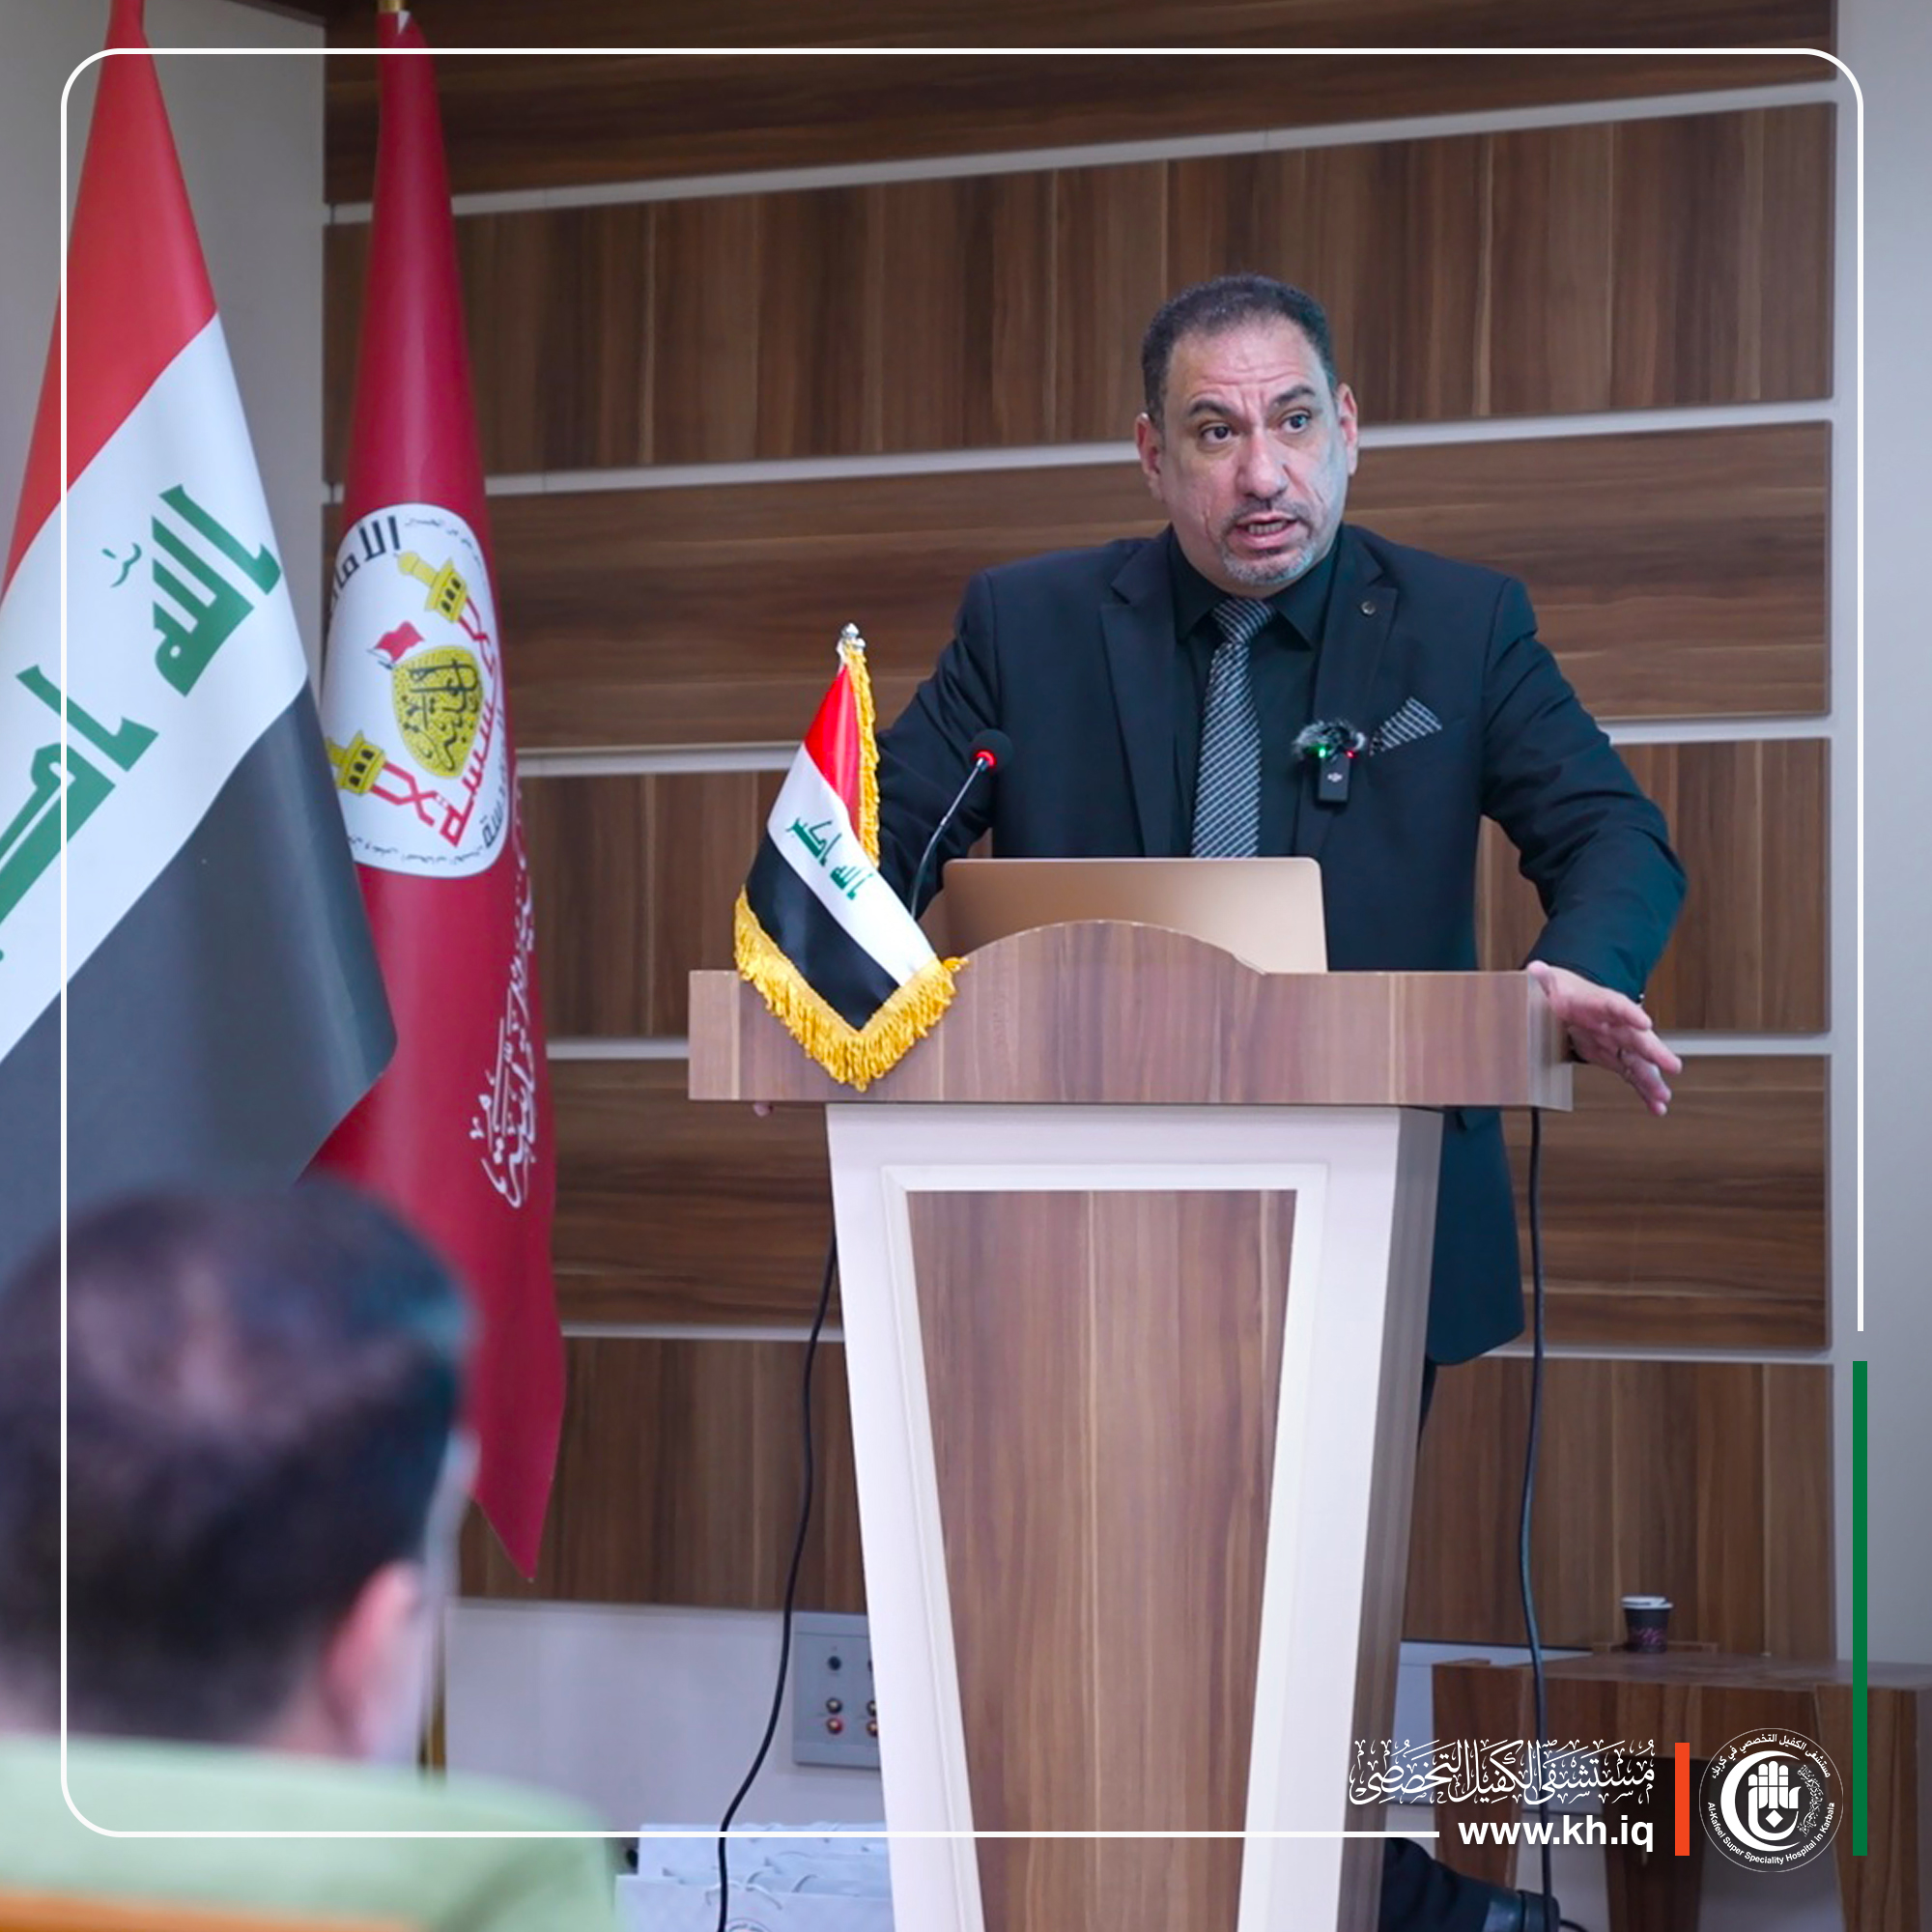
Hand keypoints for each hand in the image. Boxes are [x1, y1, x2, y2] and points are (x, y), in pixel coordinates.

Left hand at [1526, 960, 1680, 1116]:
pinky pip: (1633, 1076)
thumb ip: (1542, 978)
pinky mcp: (1616, 1058)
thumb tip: (1533, 969)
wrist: (1570, 1002)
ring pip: (1640, 1062)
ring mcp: (1619, 1043)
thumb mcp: (1550, 983)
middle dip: (1655, 1052)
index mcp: (1601, 1003)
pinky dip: (1644, 1092)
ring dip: (1652, 1080)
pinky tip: (1656, 1107)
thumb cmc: (1565, 993)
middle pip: (1639, 1037)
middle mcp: (1617, 1024)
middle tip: (1672, 1065)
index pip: (1617, 1006)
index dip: (1630, 1014)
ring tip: (1663, 1098)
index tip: (1644, 1022)